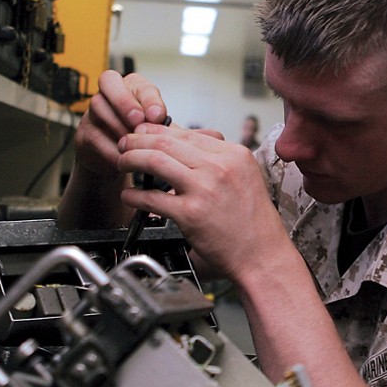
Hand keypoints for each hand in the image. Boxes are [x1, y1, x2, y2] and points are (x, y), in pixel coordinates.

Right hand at [73, 70, 170, 180]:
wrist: (119, 163)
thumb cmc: (142, 140)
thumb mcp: (159, 132)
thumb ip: (173, 130)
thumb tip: (203, 135)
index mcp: (132, 87)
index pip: (137, 82)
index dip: (148, 98)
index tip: (158, 115)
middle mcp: (109, 94)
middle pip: (108, 81)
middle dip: (125, 101)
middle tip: (138, 121)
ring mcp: (93, 113)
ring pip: (100, 109)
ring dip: (120, 128)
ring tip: (136, 144)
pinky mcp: (83, 134)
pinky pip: (95, 137)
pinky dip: (113, 149)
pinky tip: (126, 158)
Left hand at [117, 124, 297, 286]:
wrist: (263, 256)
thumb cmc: (254, 223)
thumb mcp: (244, 178)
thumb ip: (216, 159)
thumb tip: (181, 143)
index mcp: (235, 155)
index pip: (188, 132)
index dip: (158, 130)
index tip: (143, 132)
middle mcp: (220, 167)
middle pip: (166, 142)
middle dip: (138, 139)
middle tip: (124, 143)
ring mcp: (205, 189)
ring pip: (155, 161)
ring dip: (131, 159)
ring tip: (122, 163)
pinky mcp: (191, 214)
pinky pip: (152, 198)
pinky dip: (134, 195)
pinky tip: (129, 196)